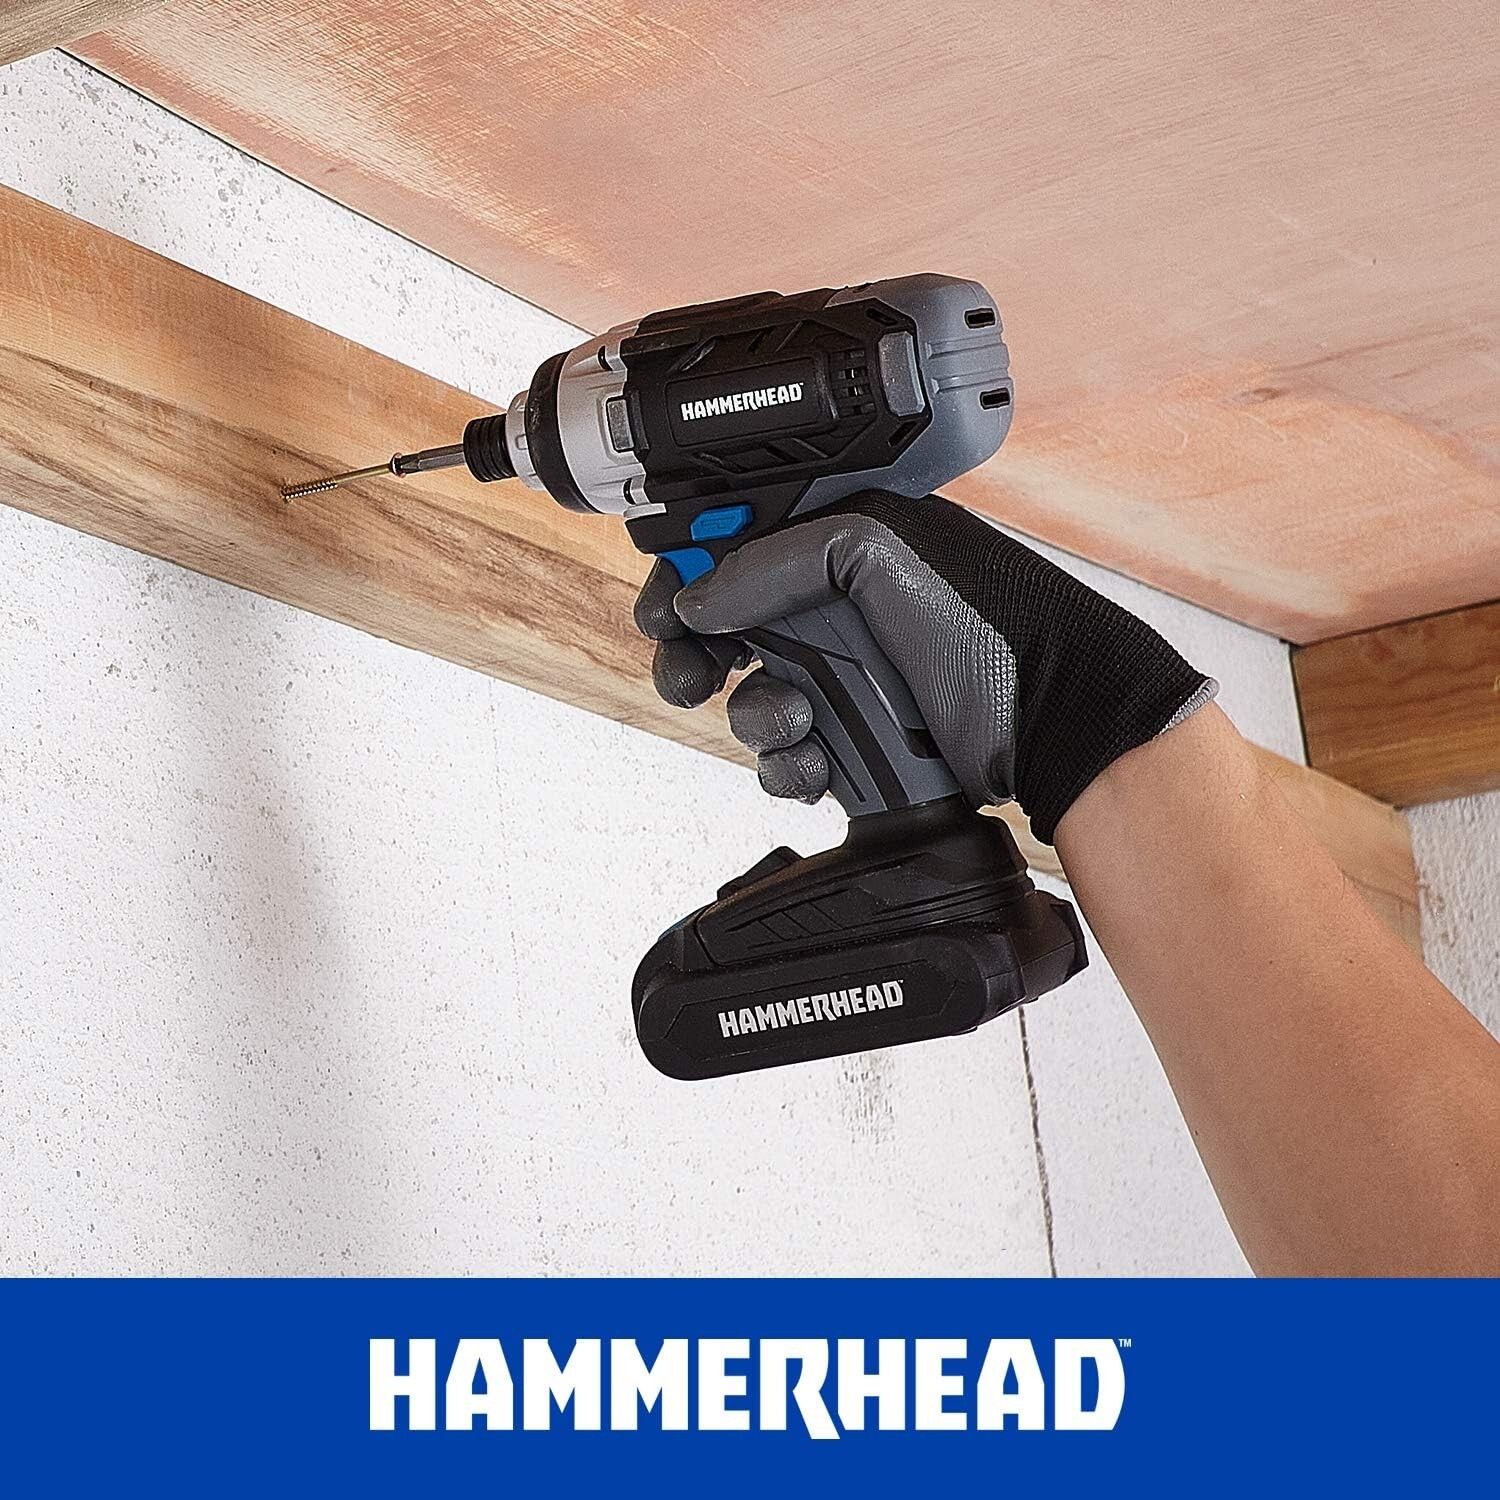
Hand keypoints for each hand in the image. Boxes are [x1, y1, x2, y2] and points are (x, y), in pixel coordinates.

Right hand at [633, 491, 1214, 841]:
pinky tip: (818, 765)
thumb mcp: (878, 553)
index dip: (689, 574)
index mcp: (837, 546)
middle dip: (696, 657)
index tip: (663, 606)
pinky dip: (788, 767)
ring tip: (797, 721)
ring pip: (750, 702)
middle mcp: (834, 612)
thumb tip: (698, 594)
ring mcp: (844, 682)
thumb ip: (777, 560)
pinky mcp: (854, 747)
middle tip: (690, 677)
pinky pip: (785, 760)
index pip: (737, 549)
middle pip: (726, 633)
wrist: (1053, 716)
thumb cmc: (985, 621)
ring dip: (754, 716)